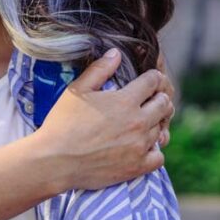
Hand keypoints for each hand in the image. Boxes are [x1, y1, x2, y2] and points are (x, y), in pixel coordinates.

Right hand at [35, 49, 174, 191]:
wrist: (55, 160)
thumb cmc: (62, 122)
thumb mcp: (76, 90)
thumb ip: (99, 69)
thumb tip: (116, 53)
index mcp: (125, 100)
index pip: (153, 82)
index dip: (152, 78)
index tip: (148, 79)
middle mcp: (138, 122)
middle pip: (164, 104)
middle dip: (158, 98)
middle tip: (147, 100)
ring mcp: (140, 146)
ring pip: (161, 129)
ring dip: (153, 123)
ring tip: (139, 123)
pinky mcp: (138, 166)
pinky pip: (159, 156)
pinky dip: (153, 150)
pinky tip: (140, 146)